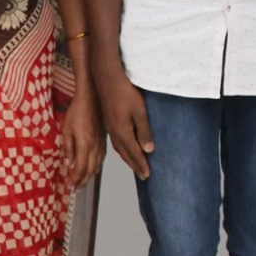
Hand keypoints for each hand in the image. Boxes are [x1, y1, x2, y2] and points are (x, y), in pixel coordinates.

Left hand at [61, 90, 104, 188]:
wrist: (92, 98)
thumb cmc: (77, 111)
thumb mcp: (67, 129)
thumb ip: (68, 147)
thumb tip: (68, 163)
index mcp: (85, 145)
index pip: (80, 168)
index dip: (75, 179)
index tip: (70, 187)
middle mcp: (95, 147)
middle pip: (90, 170)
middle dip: (82, 181)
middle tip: (76, 189)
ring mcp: (101, 143)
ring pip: (97, 165)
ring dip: (90, 176)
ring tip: (83, 182)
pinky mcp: (104, 139)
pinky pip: (102, 158)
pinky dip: (97, 167)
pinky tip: (94, 169)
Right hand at [94, 65, 153, 179]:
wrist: (107, 79)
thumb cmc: (125, 93)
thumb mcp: (139, 112)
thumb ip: (144, 131)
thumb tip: (148, 150)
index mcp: (122, 132)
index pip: (134, 153)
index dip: (142, 164)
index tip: (147, 175)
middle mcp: (114, 133)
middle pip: (126, 154)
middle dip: (135, 165)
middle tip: (143, 176)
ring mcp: (110, 128)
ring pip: (119, 149)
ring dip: (128, 159)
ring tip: (136, 166)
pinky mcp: (109, 122)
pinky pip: (116, 142)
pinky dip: (122, 150)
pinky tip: (125, 148)